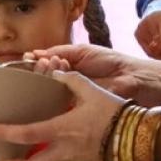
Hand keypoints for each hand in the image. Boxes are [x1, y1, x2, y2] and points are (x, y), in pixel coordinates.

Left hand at [0, 71, 123, 160]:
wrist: (137, 136)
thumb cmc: (113, 111)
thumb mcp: (91, 90)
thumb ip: (70, 79)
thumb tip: (54, 71)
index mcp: (64, 128)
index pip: (29, 134)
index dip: (8, 133)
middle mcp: (65, 149)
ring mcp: (74, 160)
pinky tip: (42, 159)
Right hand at [20, 44, 160, 101]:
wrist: (133, 78)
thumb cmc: (112, 62)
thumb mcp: (83, 51)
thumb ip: (61, 51)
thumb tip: (35, 54)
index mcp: (70, 68)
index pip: (47, 65)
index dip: (36, 62)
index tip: (28, 57)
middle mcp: (67, 83)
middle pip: (45, 78)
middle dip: (40, 68)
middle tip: (41, 63)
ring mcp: (70, 96)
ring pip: (48, 89)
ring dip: (44, 78)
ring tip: (45, 69)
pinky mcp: (75, 109)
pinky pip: (58, 103)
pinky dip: (51, 94)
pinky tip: (47, 86)